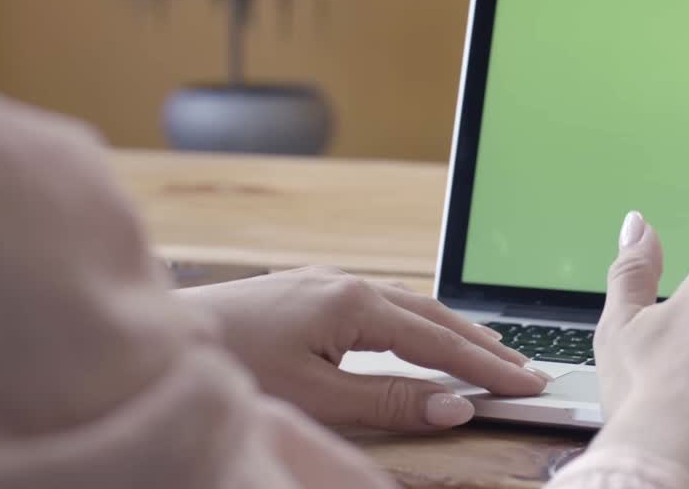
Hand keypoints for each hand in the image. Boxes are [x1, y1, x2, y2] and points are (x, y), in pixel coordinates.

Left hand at [181, 267, 549, 430]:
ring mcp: (327, 283)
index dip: (486, 366)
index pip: (439, 339)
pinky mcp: (309, 291)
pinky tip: (421, 336)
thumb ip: (387, 400)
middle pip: (434, 314)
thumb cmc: (231, 364)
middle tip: (525, 370)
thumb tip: (451, 405)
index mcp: (353, 303)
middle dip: (482, 344)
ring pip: (410, 306)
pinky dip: (418, 324)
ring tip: (489, 354)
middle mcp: (347, 283)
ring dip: (453, 332)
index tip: (527, 383)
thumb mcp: (316, 396)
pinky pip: (383, 305)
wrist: (161, 336)